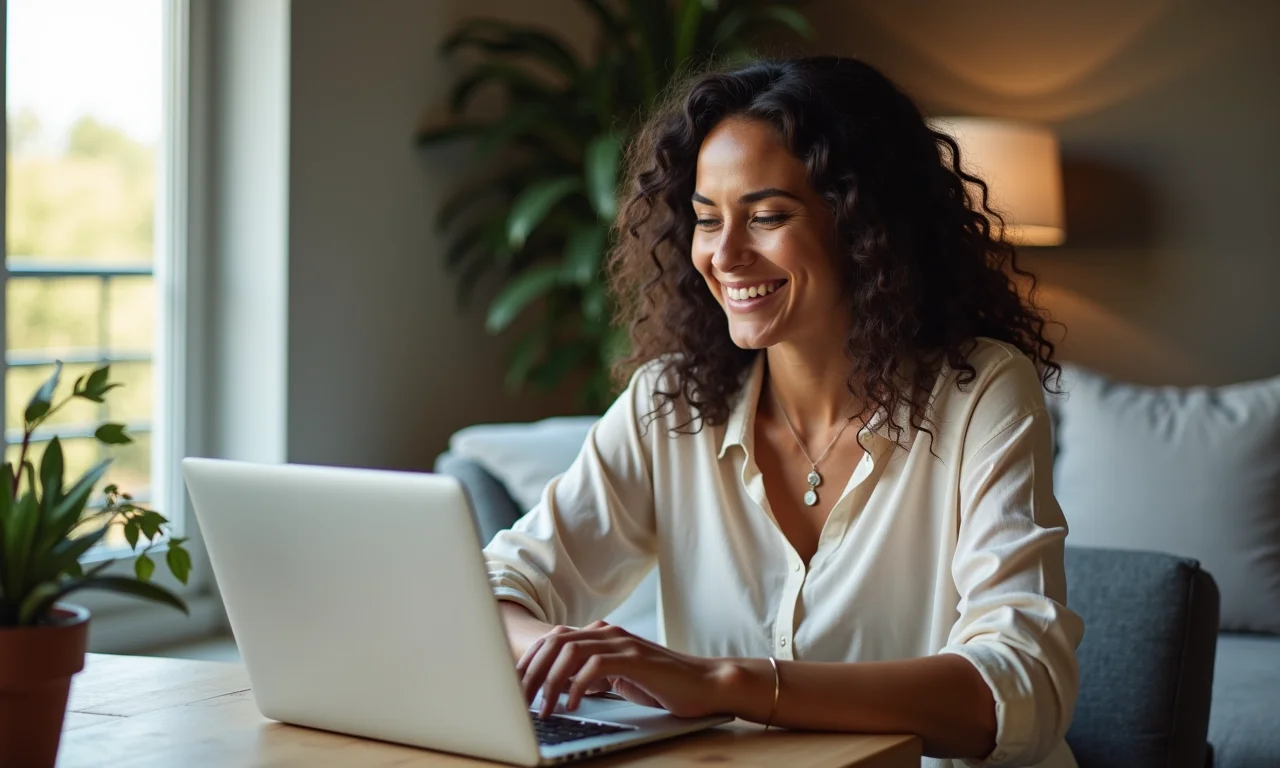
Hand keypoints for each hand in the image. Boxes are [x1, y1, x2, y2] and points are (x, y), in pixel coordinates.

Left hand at [517, 620, 730, 719]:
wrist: (705, 684)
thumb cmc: (664, 686)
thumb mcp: (620, 678)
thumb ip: (593, 674)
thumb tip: (559, 687)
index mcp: (602, 634)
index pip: (554, 639)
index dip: (529, 661)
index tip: (514, 686)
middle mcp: (609, 632)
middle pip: (555, 642)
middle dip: (531, 672)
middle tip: (518, 700)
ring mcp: (622, 643)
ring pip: (570, 652)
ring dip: (550, 682)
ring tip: (543, 709)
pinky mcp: (635, 659)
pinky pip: (594, 666)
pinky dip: (577, 686)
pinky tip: (571, 705)